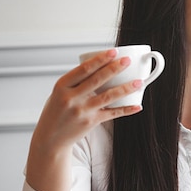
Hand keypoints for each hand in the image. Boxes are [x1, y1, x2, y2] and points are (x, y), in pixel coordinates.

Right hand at [26, 48, 142, 190]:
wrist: (50, 138)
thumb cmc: (57, 111)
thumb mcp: (59, 93)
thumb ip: (77, 82)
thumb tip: (102, 67)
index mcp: (62, 86)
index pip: (84, 69)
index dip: (100, 59)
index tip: (113, 52)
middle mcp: (71, 98)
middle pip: (97, 80)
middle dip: (114, 68)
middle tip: (128, 61)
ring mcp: (82, 111)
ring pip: (108, 96)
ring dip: (126, 88)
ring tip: (140, 81)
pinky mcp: (91, 122)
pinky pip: (112, 114)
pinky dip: (126, 109)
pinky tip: (137, 105)